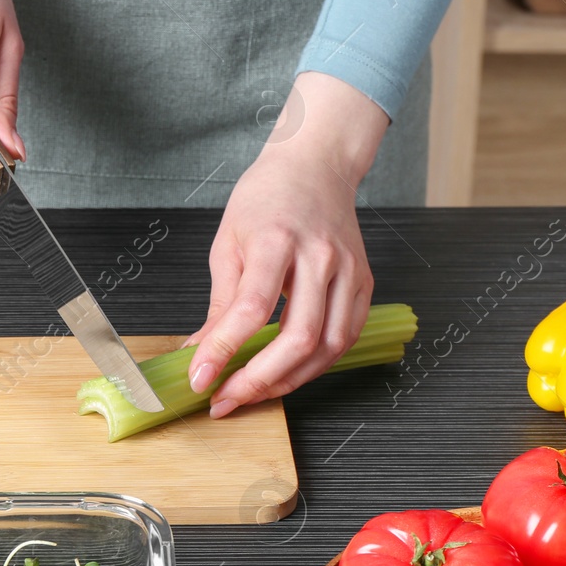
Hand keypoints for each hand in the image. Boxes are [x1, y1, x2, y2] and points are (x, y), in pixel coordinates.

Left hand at [185, 72, 388, 416]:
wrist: (315, 166)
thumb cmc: (267, 197)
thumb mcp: (228, 242)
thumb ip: (220, 303)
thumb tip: (201, 352)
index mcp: (276, 240)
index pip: (251, 308)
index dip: (224, 350)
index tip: (201, 379)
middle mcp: (320, 257)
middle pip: (298, 337)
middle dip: (258, 380)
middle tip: (225, 400)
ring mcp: (348, 271)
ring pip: (327, 347)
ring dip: (288, 381)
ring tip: (252, 393)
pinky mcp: (364, 283)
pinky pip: (344, 338)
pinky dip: (315, 365)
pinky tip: (288, 372)